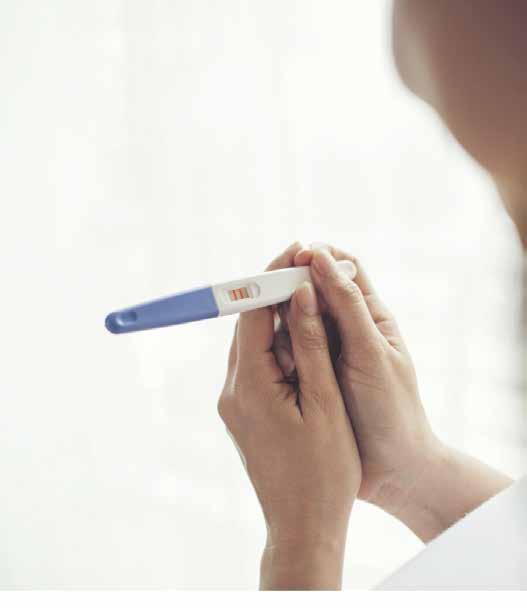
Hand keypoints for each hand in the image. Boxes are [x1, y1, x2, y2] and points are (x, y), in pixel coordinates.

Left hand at [218, 242, 360, 589]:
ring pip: (252, 344)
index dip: (271, 277)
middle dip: (274, 293)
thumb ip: (312, 345)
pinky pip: (256, 366)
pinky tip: (302, 340)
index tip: (294, 251)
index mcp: (250, 386)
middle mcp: (232, 391)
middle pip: (247, 325)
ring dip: (277, 320)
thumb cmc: (323, 472)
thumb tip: (302, 295)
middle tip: (304, 266)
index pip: (250, 313)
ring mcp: (234, 403)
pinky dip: (276, 347)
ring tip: (310, 297)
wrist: (303, 526)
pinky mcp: (243, 413)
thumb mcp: (325, 402)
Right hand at [274, 243, 511, 540]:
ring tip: (282, 348)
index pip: (343, 268)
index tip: (293, 257)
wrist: (394, 469)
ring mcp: (326, 352)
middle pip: (312, 291)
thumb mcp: (370, 353)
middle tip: (274, 303)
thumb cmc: (390, 408)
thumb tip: (320, 258)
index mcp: (370, 316)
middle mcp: (346, 328)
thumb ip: (347, 307)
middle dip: (292, 291)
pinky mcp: (310, 375)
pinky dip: (278, 350)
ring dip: (283, 325)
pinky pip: (287, 350)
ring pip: (295, 320)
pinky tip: (275, 365)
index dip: (318, 256)